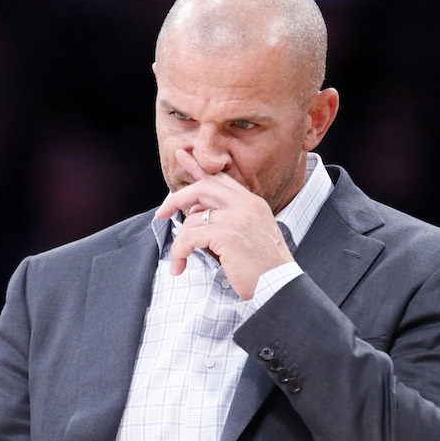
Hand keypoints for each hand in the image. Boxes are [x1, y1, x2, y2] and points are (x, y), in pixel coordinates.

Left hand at [154, 149, 293, 299]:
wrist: (279, 285)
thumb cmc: (263, 267)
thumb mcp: (249, 235)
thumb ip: (229, 219)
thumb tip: (197, 212)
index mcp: (253, 203)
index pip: (222, 179)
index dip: (199, 168)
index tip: (183, 155)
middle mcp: (246, 205)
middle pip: (203, 188)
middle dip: (177, 198)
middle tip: (161, 213)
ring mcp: (237, 218)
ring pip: (192, 219)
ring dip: (179, 243)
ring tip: (178, 261)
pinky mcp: (227, 235)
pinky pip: (190, 238)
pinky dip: (180, 252)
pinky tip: (180, 266)